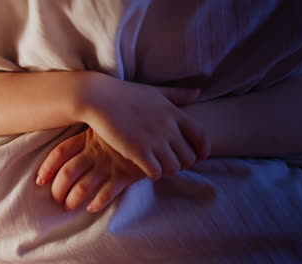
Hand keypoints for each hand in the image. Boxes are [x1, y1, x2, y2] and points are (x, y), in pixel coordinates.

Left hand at [36, 128, 145, 211]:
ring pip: (83, 186)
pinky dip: (96, 203)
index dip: (47, 167)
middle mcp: (95, 152)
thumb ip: (87, 134)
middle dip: (58, 189)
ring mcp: (109, 164)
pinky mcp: (125, 175)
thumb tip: (69, 147)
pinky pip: (107, 193)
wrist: (154, 131)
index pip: (60, 152)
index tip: (39, 180)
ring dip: (72, 199)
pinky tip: (91, 207)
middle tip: (56, 198)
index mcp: (88, 138)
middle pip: (68, 173)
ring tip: (69, 206)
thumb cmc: (126, 129)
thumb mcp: (105, 126)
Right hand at [74, 73, 209, 180]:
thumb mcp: (156, 92)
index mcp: (174, 113)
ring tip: (158, 167)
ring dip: (168, 171)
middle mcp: (168, 127)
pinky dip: (154, 174)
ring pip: (174, 168)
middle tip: (171, 163)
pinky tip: (146, 169)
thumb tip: (197, 92)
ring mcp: (153, 139)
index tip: (197, 156)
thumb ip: (178, 94)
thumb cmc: (125, 94)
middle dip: (182, 164)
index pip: (202, 138)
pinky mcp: (138, 150)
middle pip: (189, 157)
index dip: (203, 151)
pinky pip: (156, 172)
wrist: (98, 98)